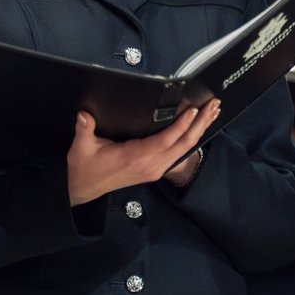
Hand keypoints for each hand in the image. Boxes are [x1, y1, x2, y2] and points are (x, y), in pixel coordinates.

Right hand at [66, 100, 219, 205]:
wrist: (84, 189)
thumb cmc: (85, 169)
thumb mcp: (81, 148)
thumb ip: (84, 129)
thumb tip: (84, 115)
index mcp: (136, 157)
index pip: (166, 140)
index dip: (182, 125)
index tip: (194, 110)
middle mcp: (151, 165)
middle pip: (183, 143)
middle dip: (201, 123)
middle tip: (213, 105)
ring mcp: (155, 169)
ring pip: (184, 148)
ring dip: (200, 130)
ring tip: (212, 112)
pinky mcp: (155, 170)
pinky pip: (179, 153)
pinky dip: (191, 139)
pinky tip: (198, 129)